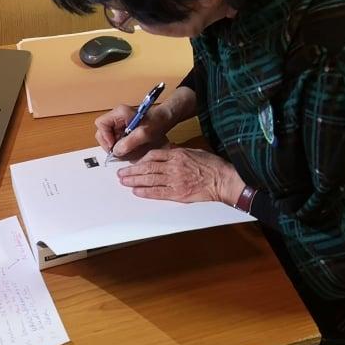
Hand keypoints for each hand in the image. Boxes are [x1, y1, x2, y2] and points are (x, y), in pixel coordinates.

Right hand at [95, 103, 173, 158]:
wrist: (164, 120)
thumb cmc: (156, 123)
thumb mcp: (145, 134)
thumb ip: (129, 142)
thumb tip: (116, 151)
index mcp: (120, 112)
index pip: (101, 124)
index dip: (105, 136)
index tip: (114, 146)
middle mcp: (116, 117)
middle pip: (102, 132)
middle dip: (109, 144)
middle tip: (119, 152)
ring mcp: (118, 124)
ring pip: (107, 138)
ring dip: (114, 147)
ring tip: (125, 151)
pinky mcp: (121, 130)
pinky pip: (114, 140)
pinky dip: (119, 147)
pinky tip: (128, 149)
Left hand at [116, 146, 244, 203]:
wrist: (222, 180)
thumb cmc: (212, 165)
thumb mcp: (193, 151)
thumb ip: (178, 153)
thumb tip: (166, 153)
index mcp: (177, 154)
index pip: (153, 155)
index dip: (140, 159)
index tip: (133, 162)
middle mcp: (173, 166)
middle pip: (147, 167)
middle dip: (132, 171)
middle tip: (121, 173)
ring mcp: (174, 180)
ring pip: (149, 179)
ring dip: (134, 181)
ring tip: (124, 182)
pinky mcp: (177, 193)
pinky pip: (157, 193)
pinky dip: (145, 192)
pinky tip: (136, 191)